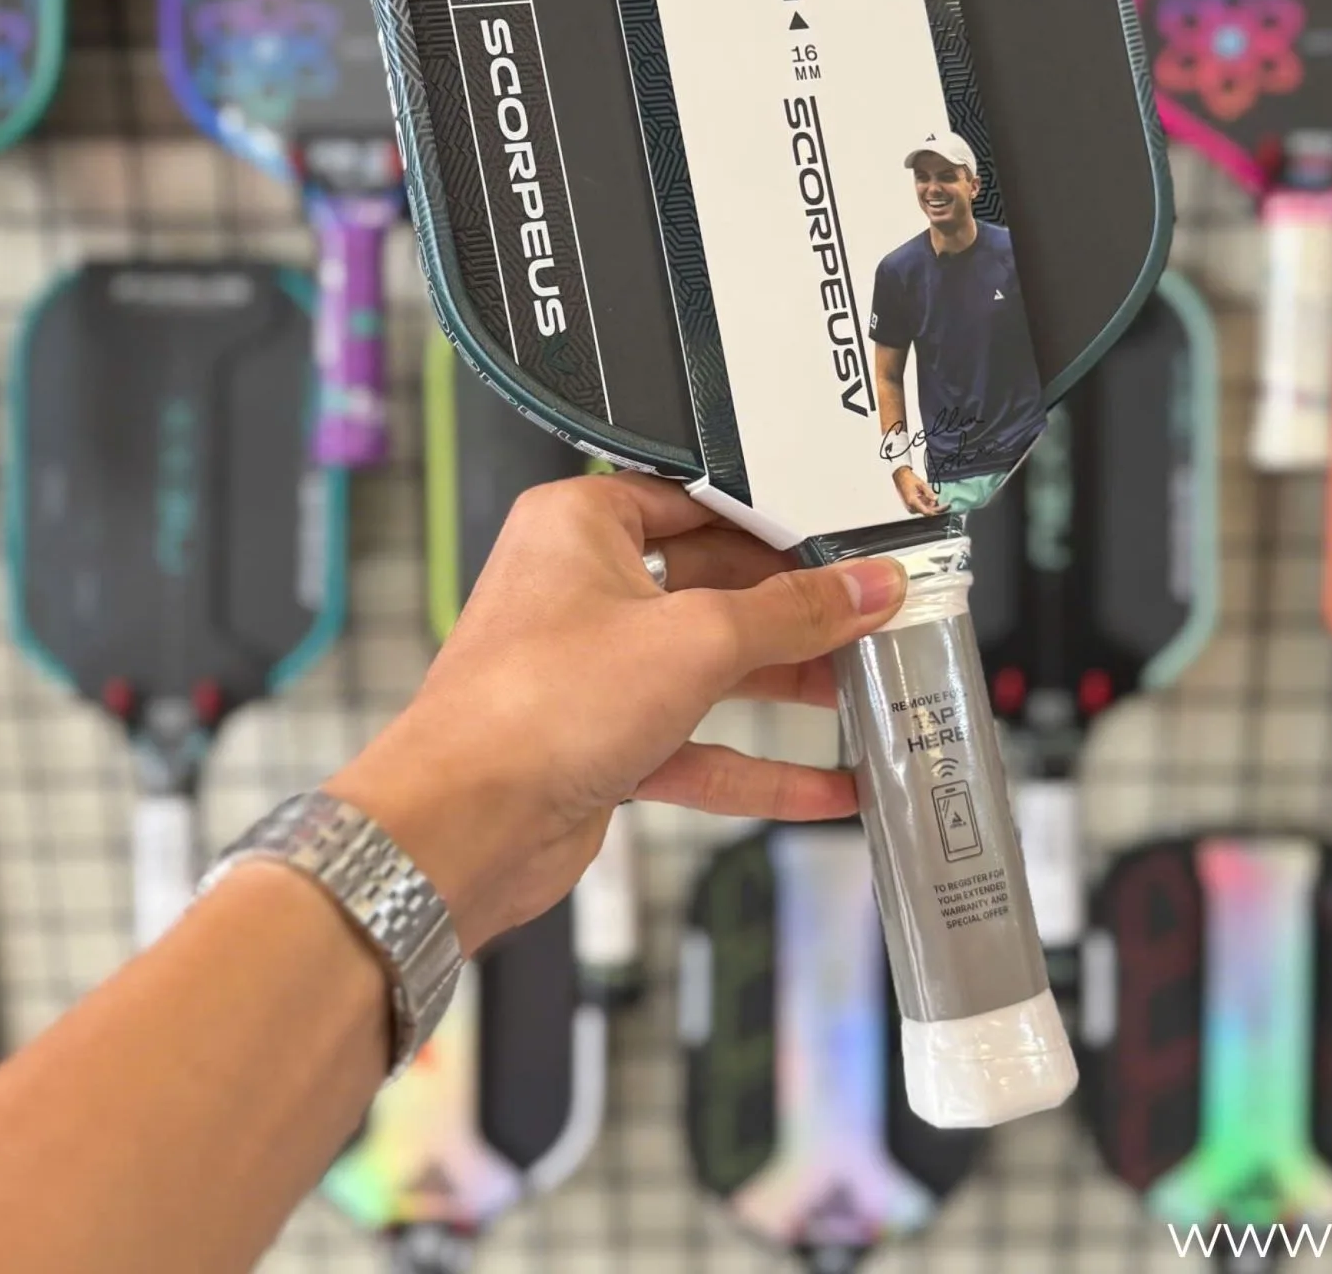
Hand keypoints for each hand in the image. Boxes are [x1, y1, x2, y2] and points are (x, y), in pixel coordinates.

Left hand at [325, 474, 906, 952]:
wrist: (458, 830)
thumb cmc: (535, 707)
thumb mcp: (696, 640)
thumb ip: (792, 615)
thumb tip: (865, 588)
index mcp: (582, 524)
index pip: (703, 502)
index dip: (781, 525)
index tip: (850, 546)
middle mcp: (581, 587)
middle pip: (714, 585)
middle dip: (794, 613)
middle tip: (873, 620)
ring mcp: (591, 669)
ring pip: (708, 666)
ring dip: (784, 685)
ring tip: (867, 692)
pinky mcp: (600, 742)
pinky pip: (695, 743)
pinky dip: (757, 765)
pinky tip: (825, 786)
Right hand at [893, 465, 943, 514]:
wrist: (900, 477)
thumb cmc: (909, 479)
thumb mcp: (921, 484)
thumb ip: (929, 492)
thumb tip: (936, 499)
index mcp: (913, 502)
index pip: (927, 512)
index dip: (938, 510)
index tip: (945, 507)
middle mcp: (911, 507)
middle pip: (928, 512)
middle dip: (936, 506)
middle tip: (945, 503)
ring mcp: (911, 508)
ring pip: (926, 510)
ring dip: (931, 504)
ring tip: (928, 493)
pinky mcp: (911, 507)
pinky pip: (922, 507)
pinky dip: (927, 503)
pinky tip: (925, 495)